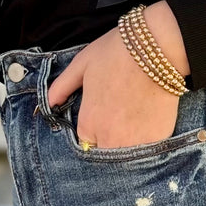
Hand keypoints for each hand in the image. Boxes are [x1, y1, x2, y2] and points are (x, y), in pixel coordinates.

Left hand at [45, 0, 191, 148]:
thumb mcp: (82, 64)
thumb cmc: (116, 52)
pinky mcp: (156, 142)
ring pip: (126, 158)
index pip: (86, 145)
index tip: (103, 122)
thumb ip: (62, 86)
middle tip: (121, 122)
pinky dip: (148, 141)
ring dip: (128, 146)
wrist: (157, 47)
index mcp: (88, 124)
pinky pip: (147, 151)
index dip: (94, 135)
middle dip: (111, 143)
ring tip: (135, 124)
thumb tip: (48, 102)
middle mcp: (109, 139)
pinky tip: (150, 122)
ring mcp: (134, 144)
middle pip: (106, 155)